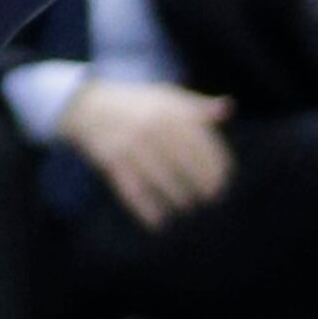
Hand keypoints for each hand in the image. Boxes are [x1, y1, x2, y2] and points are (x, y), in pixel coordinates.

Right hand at [60, 75, 233, 226]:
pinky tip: (159, 222)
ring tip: (187, 208)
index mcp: (170, 112)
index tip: (223, 182)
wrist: (89, 105)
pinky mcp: (112, 160)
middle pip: (186, 166)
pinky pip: (133, 190)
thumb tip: (228, 107)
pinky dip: (147, 209)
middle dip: (201, 187)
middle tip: (209, 200)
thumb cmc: (139, 104)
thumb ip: (197, 107)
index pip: (202, 145)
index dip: (217, 167)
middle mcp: (152, 127)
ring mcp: (131, 144)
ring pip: (162, 181)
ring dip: (178, 199)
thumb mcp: (167, 97)